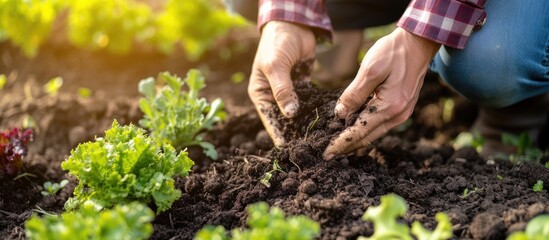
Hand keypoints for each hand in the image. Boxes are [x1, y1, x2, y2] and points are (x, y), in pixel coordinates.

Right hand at [248, 21, 316, 145]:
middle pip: (286, 121)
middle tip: (312, 150)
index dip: (282, 136)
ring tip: (322, 140)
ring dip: (309, 124)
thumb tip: (289, 114)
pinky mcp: (304, 86)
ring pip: (299, 114)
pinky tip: (328, 122)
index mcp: (261, 95)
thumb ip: (283, 90)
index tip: (293, 151)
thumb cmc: (276, 43)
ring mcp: (290, 92)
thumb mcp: (276, 66)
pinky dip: (317, 110)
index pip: (271, 121)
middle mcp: (274, 97)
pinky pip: (311, 102)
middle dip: (297, 134)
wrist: (292, 24)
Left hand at [323, 27, 440, 159]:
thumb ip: (354, 94)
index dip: (340, 143)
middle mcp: (398, 115)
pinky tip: (353, 129)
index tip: (325, 153)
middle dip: (346, 147)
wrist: (418, 43)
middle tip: (327, 154)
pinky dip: (365, 130)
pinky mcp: (402, 108)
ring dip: (355, 140)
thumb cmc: (394, 52)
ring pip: (373, 134)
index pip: (359, 132)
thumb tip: (339, 115)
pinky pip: (380, 126)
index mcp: (390, 107)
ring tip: (337, 145)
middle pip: (366, 138)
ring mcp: (402, 113)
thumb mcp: (370, 70)